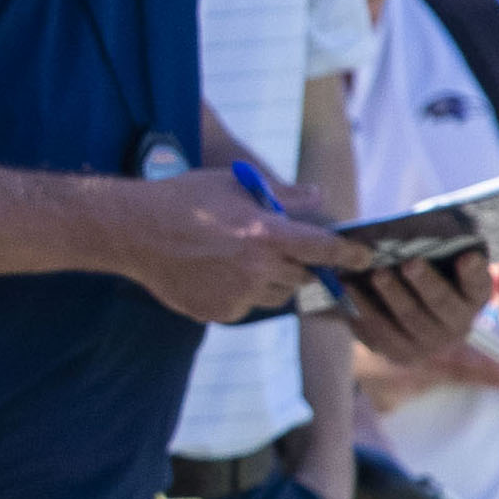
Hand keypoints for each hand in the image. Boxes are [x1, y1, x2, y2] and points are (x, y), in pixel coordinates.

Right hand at [111, 176, 361, 326]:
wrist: (133, 231)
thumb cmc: (185, 199)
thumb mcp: (235, 185)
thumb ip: (283, 195)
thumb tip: (318, 196)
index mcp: (265, 234)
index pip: (323, 249)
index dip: (349, 254)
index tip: (365, 257)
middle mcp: (255, 269)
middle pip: (300, 278)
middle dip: (298, 265)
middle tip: (276, 249)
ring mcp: (236, 296)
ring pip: (274, 295)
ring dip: (270, 280)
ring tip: (238, 258)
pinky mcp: (218, 313)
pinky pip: (244, 307)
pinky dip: (240, 293)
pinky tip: (214, 272)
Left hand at [338, 247, 488, 374]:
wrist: (410, 313)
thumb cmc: (428, 273)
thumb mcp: (442, 260)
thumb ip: (441, 247)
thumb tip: (427, 221)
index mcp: (473, 297)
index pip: (477, 284)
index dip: (473, 272)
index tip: (468, 256)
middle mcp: (457, 326)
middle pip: (441, 304)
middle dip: (425, 283)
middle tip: (409, 263)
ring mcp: (430, 345)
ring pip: (409, 320)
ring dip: (391, 296)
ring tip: (375, 274)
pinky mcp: (402, 355)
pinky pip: (382, 336)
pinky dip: (365, 312)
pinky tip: (352, 292)